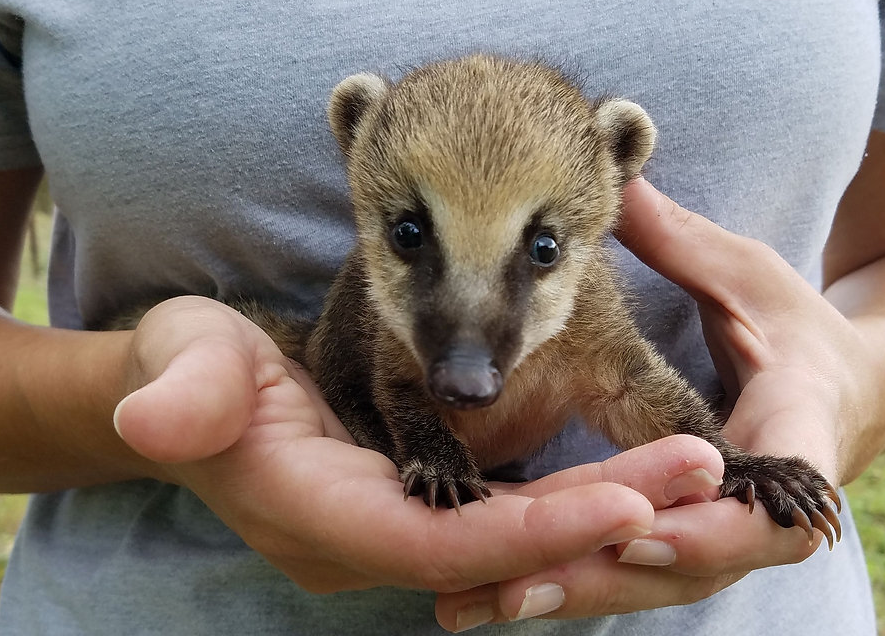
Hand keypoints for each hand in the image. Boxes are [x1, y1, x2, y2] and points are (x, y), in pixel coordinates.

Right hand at [113, 296, 664, 593]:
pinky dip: (566, 499)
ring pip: (513, 535)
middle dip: (601, 516)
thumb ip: (182, 397)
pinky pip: (502, 515)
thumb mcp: (182, 368)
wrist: (189, 395)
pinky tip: (628, 473)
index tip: (628, 500)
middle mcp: (367, 538)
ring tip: (688, 469)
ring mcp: (392, 526)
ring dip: (600, 507)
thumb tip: (156, 417)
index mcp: (322, 512)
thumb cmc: (191, 374)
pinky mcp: (410, 504)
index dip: (534, 529)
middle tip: (699, 473)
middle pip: (502, 546)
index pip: (444, 540)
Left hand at [436, 178, 866, 629]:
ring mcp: (721, 527)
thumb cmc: (793, 331)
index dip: (712, 520)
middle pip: (688, 558)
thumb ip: (683, 242)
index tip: (640, 527)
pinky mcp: (684, 534)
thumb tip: (623, 163)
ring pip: (651, 576)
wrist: (836, 392)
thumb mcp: (746, 278)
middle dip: (605, 573)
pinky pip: (630, 565)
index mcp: (793, 424)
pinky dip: (574, 584)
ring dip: (572, 592)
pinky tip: (500, 598)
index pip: (772, 487)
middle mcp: (760, 499)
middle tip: (516, 591)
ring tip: (481, 608)